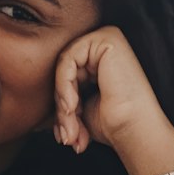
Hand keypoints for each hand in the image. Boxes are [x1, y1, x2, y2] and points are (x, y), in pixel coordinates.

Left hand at [52, 25, 173, 166]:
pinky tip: (72, 106)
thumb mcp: (79, 109)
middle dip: (61, 107)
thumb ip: (62, 98)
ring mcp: (107, 38)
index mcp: (101, 59)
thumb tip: (40, 110)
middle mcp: (105, 45)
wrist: (134, 130)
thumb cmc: (113, 124)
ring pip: (64, 66)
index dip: (61, 106)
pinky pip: (68, 59)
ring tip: (71, 127)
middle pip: (64, 70)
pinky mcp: (106, 38)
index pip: (66, 75)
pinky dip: (64, 85)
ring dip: (62, 101)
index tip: (65, 135)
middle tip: (67, 136)